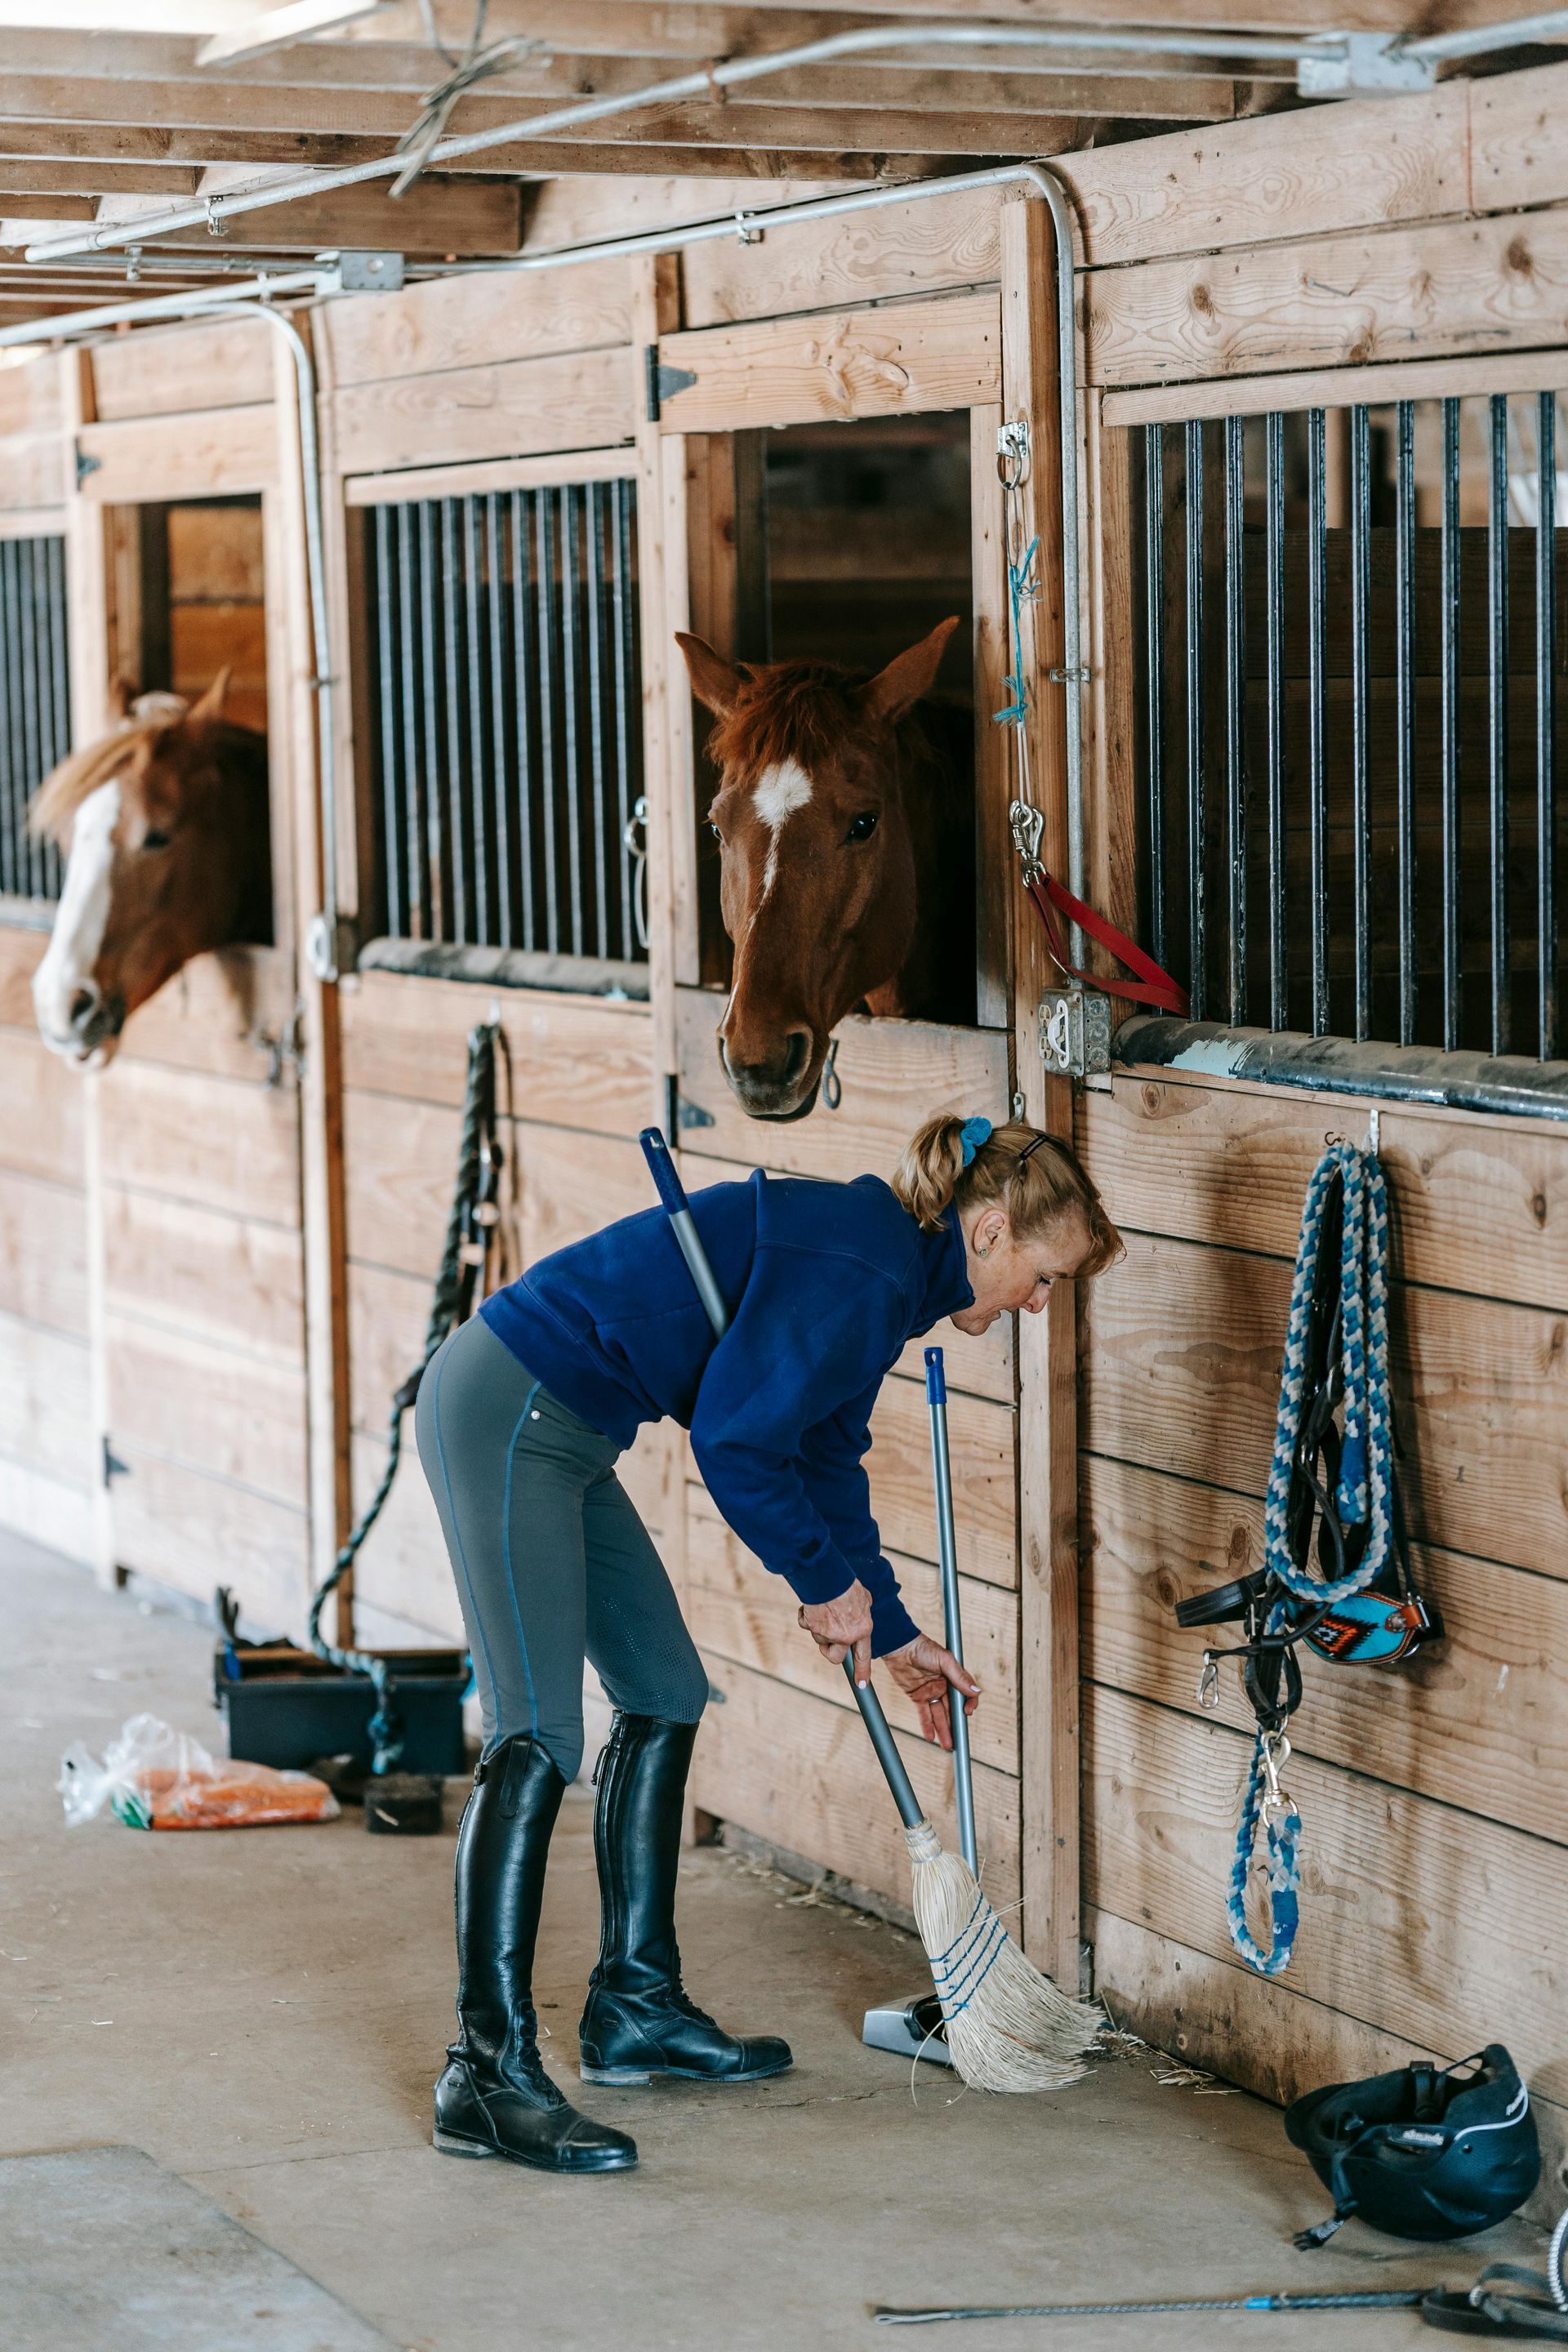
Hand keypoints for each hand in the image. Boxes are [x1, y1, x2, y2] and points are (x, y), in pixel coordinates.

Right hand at [798, 1580, 874, 1686]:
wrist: (829, 1577)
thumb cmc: (847, 1584)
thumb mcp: (865, 1599)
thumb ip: (862, 1613)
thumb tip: (860, 1614)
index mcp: (862, 1629)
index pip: (863, 1656)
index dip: (862, 1672)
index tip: (861, 1684)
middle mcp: (845, 1635)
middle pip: (834, 1657)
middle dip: (830, 1650)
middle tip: (829, 1637)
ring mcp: (827, 1632)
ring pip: (819, 1638)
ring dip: (819, 1625)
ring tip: (825, 1606)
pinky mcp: (812, 1625)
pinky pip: (806, 1624)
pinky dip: (807, 1616)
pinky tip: (813, 1604)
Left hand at [883, 1634, 980, 1749]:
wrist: (900, 1646)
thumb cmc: (924, 1647)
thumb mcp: (945, 1660)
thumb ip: (959, 1677)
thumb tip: (975, 1692)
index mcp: (954, 1677)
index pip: (965, 1695)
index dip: (968, 1705)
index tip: (967, 1713)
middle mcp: (944, 1686)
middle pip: (952, 1709)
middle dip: (956, 1725)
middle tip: (959, 1741)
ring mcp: (931, 1692)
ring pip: (939, 1715)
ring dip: (943, 1730)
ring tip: (947, 1745)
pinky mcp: (917, 1696)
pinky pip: (924, 1713)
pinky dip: (927, 1726)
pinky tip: (931, 1738)